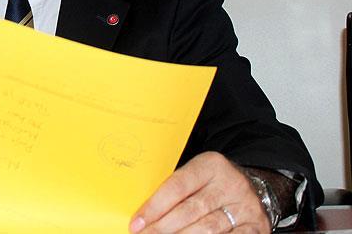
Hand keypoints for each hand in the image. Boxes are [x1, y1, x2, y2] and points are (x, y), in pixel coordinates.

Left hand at [130, 151, 268, 232]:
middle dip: (163, 228)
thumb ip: (174, 190)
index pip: (177, 186)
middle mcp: (230, 184)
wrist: (255, 189)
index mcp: (210, 165)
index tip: (137, 223)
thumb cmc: (214, 184)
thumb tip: (144, 215)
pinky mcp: (256, 226)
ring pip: (208, 229)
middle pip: (190, 210)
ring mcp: (245, 206)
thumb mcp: (196, 176)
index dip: (154, 207)